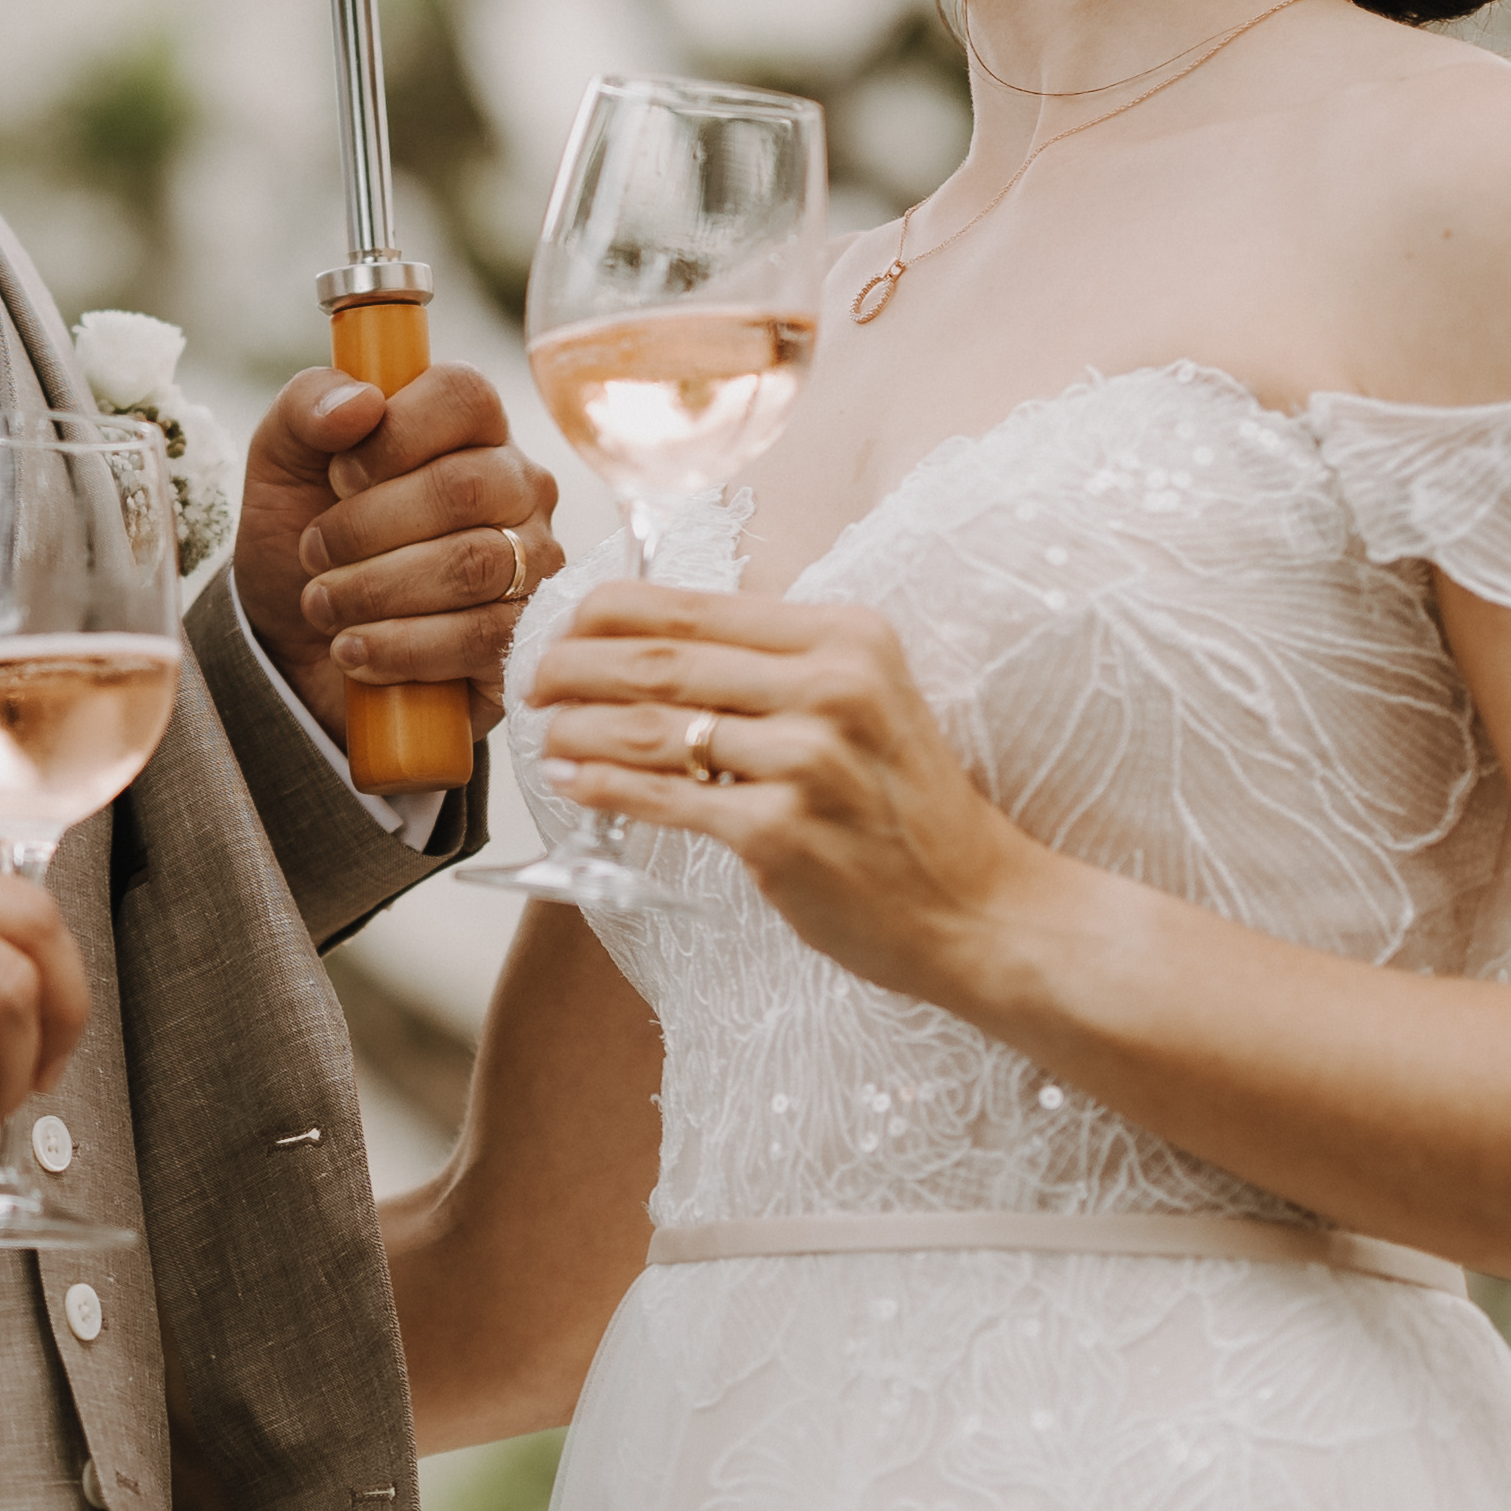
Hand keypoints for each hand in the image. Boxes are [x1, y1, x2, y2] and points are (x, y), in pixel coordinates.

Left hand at [236, 361, 562, 739]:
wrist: (300, 642)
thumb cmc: (306, 534)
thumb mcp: (282, 461)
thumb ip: (307, 409)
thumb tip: (361, 402)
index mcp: (467, 425)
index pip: (462, 396)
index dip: (393, 435)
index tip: (338, 475)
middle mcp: (516, 485)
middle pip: (464, 487)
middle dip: (367, 527)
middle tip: (313, 553)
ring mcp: (532, 560)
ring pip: (472, 565)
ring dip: (375, 590)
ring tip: (321, 604)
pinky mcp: (524, 634)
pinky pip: (480, 637)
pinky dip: (400, 646)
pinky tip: (353, 648)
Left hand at [527, 580, 1053, 1005]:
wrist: (980, 906)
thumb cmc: (908, 806)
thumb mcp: (866, 699)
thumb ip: (781, 664)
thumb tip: (657, 644)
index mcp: (846, 635)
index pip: (695, 604)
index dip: (609, 611)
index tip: (563, 624)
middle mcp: (830, 686)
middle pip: (662, 660)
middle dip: (576, 664)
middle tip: (530, 676)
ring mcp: (807, 761)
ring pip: (654, 728)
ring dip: (578, 725)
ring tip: (542, 728)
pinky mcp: (781, 833)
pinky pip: (666, 799)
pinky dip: (605, 784)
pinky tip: (573, 778)